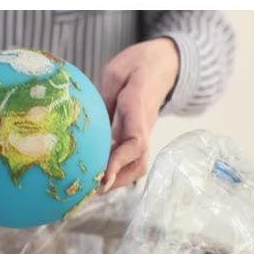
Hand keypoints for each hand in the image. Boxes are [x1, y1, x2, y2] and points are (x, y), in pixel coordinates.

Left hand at [99, 38, 179, 192]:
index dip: (119, 162)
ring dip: (117, 178)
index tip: (103, 178)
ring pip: (137, 162)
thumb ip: (105, 97)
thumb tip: (89, 124)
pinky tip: (94, 172)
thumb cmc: (138, 64)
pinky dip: (114, 168)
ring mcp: (143, 131)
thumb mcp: (116, 72)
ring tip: (90, 188)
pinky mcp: (138, 133)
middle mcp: (144, 124)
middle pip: (140, 161)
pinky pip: (129, 155)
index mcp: (139, 107)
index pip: (135, 141)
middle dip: (119, 180)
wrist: (165, 63)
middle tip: (92, 190)